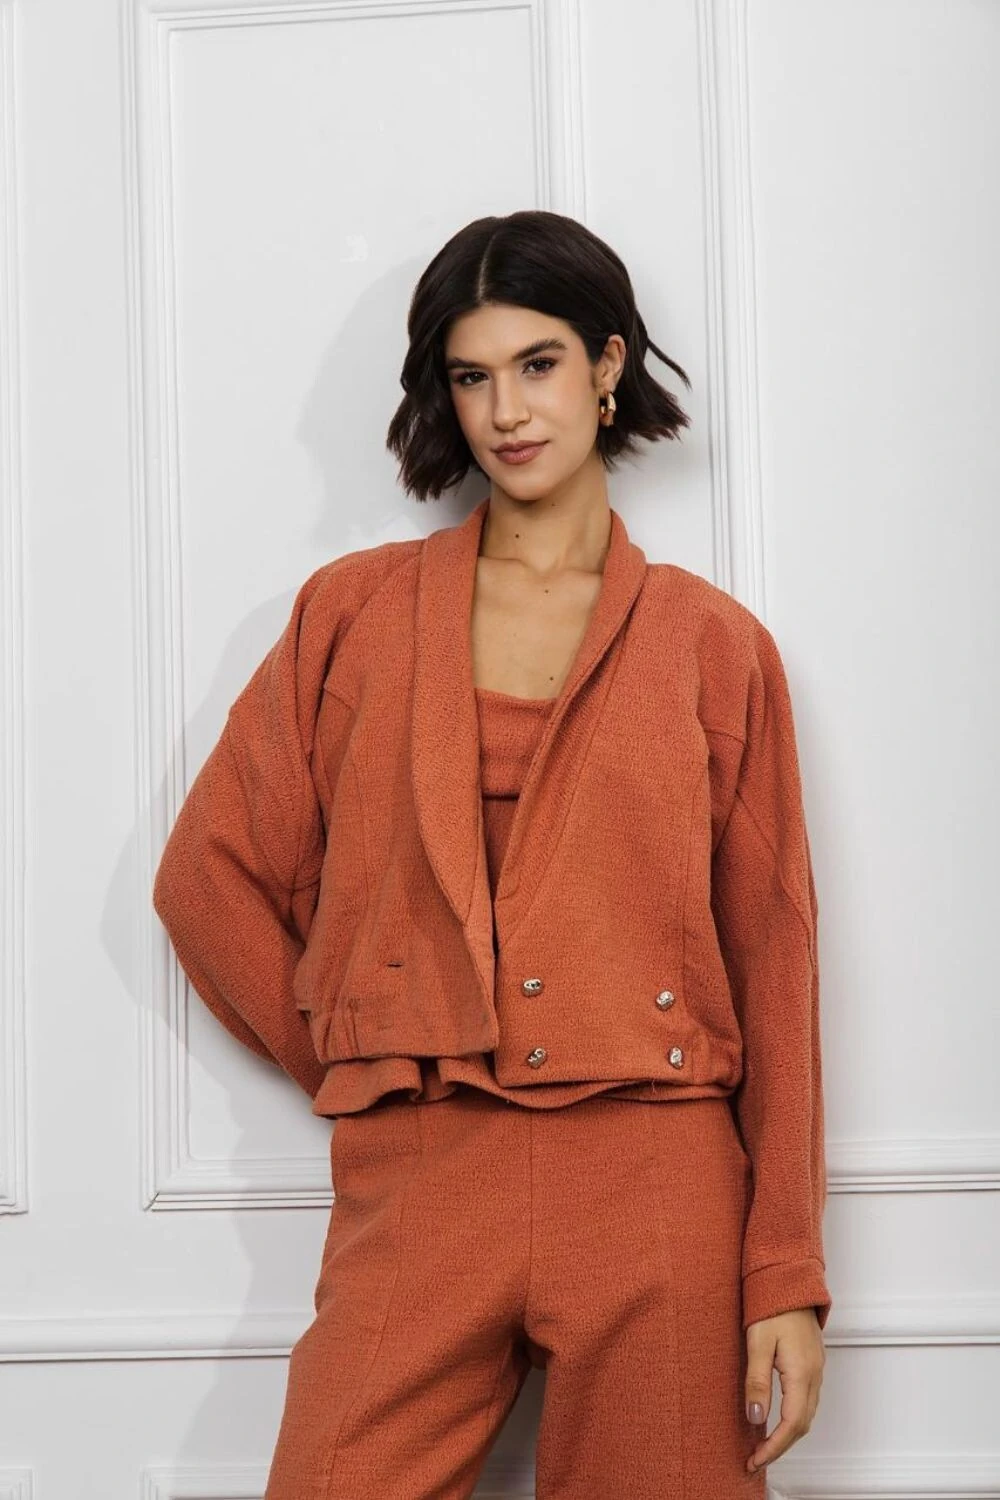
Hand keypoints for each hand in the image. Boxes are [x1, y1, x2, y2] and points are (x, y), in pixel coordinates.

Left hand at [744, 1307, 825, 1474]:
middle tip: (756, 1458)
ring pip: (807, 1414)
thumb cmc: (773, 1305)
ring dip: (787, 1434)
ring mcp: (816, 1369)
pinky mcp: (812, 1363)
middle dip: (780, 1446)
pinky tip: (778, 1418)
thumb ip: (757, 1381)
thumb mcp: (758, 1342)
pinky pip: (807, 1400)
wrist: (790, 1279)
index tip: (756, 1460)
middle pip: (802, 1425)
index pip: (791, 1425)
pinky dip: (794, 1418)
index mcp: (802, 1373)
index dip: (774, 1447)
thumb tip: (756, 1417)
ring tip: (764, 1444)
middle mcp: (814, 1375)